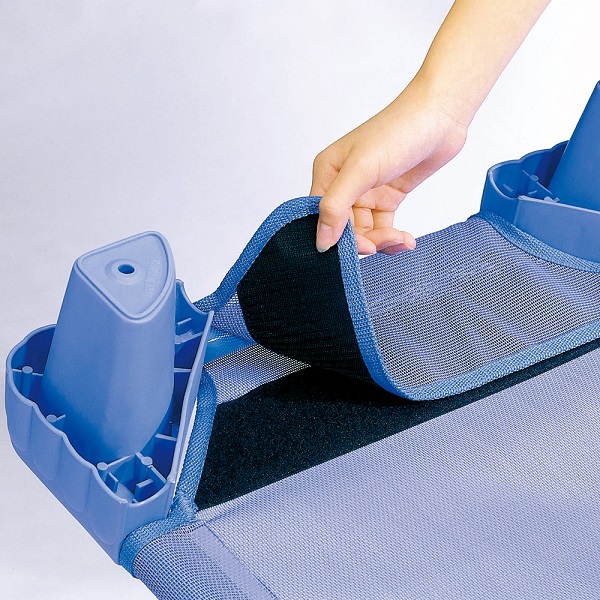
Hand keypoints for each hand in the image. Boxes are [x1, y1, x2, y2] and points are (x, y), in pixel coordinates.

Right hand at [310, 79, 467, 254]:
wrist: (441, 116)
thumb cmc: (398, 131)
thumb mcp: (361, 170)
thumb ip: (336, 206)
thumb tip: (321, 241)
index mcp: (328, 173)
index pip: (321, 217)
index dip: (336, 237)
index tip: (357, 248)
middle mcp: (343, 184)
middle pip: (344, 229)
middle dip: (364, 241)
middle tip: (384, 243)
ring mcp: (367, 192)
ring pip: (365, 231)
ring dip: (382, 241)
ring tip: (401, 239)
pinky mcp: (387, 196)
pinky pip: (382, 227)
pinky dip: (393, 237)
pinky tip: (406, 240)